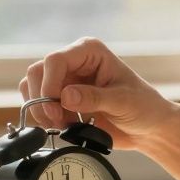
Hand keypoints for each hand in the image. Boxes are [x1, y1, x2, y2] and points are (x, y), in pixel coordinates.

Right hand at [19, 37, 179, 150]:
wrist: (148, 128)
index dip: (49, 84)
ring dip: (41, 110)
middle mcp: (74, 62)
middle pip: (37, 72)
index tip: (57, 106)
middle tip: (58, 120)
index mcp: (90, 52)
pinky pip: (37, 105)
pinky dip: (44, 118)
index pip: (55, 60)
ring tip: (63, 124)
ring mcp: (65, 80)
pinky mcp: (61, 99)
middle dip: (42, 99)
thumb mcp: (123, 101)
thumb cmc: (143, 107)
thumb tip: (65, 96)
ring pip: (31, 88)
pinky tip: (64, 126)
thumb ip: (94, 98)